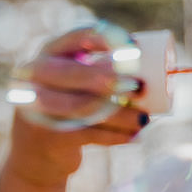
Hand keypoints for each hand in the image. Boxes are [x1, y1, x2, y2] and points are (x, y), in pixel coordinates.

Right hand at [3, 27, 150, 189]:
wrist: (35, 155)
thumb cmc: (68, 108)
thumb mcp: (73, 83)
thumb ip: (101, 71)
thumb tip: (157, 65)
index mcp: (49, 52)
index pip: (78, 36)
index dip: (108, 40)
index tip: (135, 48)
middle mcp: (36, 75)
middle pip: (76, 74)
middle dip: (111, 80)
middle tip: (140, 87)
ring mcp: (37, 107)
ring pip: (85, 108)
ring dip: (122, 114)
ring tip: (145, 119)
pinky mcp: (48, 136)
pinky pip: (88, 134)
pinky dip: (116, 136)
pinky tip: (134, 136)